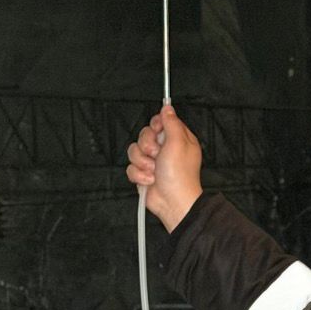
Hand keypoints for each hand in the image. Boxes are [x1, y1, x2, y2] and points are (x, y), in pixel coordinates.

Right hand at [125, 104, 203, 230]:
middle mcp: (165, 149)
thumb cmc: (179, 175)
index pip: (160, 121)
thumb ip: (171, 123)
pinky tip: (150, 180)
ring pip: (134, 151)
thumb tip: (167, 108)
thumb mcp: (178, 142)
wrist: (173, 202)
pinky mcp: (143, 173)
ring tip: (154, 171)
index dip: (156, 125)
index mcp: (177, 139)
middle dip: (147, 146)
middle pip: (144, 135)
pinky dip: (139, 175)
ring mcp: (153, 162)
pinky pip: (131, 167)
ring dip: (143, 162)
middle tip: (157, 155)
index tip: (158, 132)